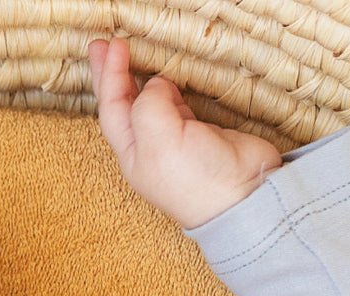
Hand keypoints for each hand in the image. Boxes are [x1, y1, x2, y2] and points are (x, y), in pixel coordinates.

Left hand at [88, 37, 282, 228]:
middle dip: (112, 75)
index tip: (112, 45)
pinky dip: (168, 89)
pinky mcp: (200, 134)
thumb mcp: (160, 140)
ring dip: (137, 80)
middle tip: (104, 45)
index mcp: (133, 153)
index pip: (112, 107)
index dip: (109, 75)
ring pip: (149, 104)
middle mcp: (150, 147)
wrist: (245, 196)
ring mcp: (175, 141)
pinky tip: (164, 78)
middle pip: (123, 105)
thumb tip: (155, 85)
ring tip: (128, 56)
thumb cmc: (197, 179)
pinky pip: (176, 106)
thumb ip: (149, 107)